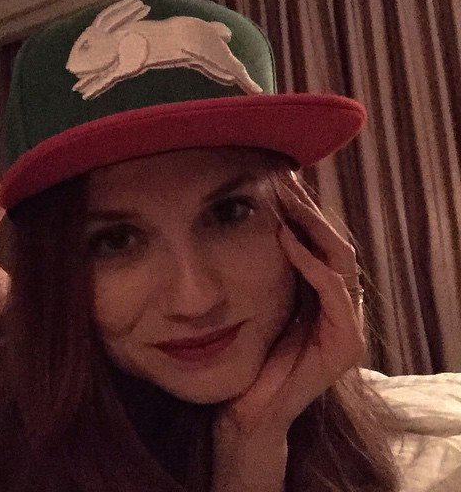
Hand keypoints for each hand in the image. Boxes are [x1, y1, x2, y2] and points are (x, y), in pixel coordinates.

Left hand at [214, 174, 365, 442]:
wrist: (246, 406)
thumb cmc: (244, 348)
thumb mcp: (250, 294)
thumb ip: (254, 259)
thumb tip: (234, 210)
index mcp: (317, 287)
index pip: (318, 235)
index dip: (300, 205)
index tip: (275, 175)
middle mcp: (336, 300)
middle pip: (331, 239)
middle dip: (308, 207)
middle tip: (284, 176)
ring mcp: (345, 321)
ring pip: (338, 258)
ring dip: (311, 225)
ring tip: (285, 198)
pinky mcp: (345, 343)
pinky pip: (334, 292)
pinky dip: (312, 262)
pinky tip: (286, 238)